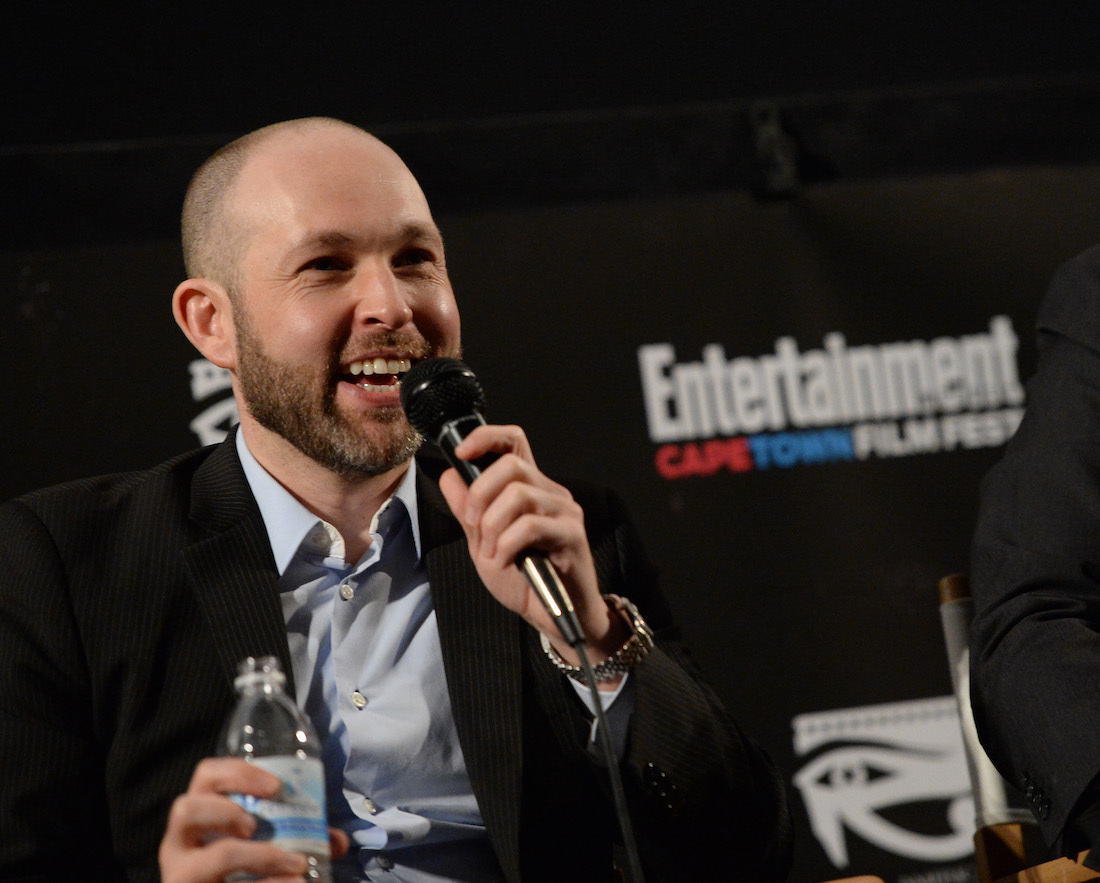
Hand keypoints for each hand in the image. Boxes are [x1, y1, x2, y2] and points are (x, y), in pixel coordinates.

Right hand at [159, 757, 348, 882]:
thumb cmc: (239, 871)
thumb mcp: (264, 847)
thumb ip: (300, 838)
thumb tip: (337, 840)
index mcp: (198, 818)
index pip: (205, 776)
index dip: (236, 773)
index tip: (275, 786)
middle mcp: (179, 845)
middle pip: (185, 810)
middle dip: (224, 811)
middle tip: (257, 824)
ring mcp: (182, 877)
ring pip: (198, 864)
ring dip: (252, 859)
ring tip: (292, 862)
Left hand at [437, 424, 628, 668]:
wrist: (556, 617)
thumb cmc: (524, 580)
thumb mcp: (482, 544)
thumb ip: (467, 511)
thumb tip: (449, 475)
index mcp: (530, 487)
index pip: (513, 441)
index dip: (486, 437)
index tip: (461, 453)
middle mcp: (551, 492)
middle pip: (511, 466)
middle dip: (480, 495)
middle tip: (474, 526)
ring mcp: (564, 511)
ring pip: (519, 494)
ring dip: (492, 526)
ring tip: (491, 552)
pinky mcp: (572, 534)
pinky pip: (530, 526)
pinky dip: (506, 545)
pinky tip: (505, 561)